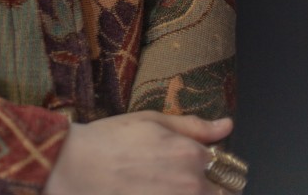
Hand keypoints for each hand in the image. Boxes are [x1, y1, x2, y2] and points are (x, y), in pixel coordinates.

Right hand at [44, 111, 233, 194]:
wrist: (77, 167)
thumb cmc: (112, 139)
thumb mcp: (153, 120)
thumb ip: (195, 125)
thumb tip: (227, 125)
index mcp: (192, 155)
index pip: (229, 170)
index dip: (220, 168)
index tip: (206, 167)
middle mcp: (192, 186)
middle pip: (224, 194)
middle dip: (214, 188)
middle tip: (183, 179)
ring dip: (195, 194)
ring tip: (167, 186)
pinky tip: (157, 193)